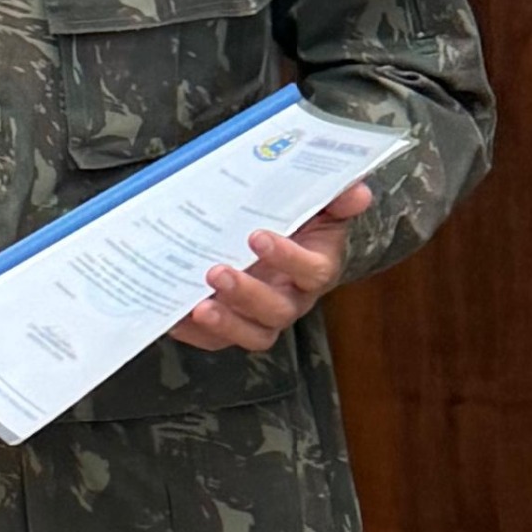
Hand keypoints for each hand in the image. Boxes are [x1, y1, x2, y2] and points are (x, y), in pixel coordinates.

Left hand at [169, 184, 375, 353]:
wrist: (280, 242)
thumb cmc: (300, 224)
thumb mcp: (321, 205)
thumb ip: (337, 197)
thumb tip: (358, 192)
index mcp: (316, 269)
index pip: (311, 270)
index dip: (288, 257)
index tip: (257, 236)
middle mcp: (292, 300)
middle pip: (276, 310)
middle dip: (247, 294)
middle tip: (217, 272)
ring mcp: (262, 318)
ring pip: (251, 334)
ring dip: (225, 323)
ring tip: (198, 306)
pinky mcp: (233, 326)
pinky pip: (216, 340)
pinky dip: (194, 333)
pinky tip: (173, 318)